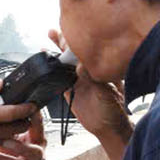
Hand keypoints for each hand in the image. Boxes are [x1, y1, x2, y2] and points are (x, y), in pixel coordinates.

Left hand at [0, 108, 44, 159]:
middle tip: (2, 138)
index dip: (32, 117)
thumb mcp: (17, 135)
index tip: (22, 110)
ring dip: (1, 156)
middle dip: (17, 145)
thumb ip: (12, 122)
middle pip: (33, 151)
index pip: (39, 126)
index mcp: (39, 140)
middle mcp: (38, 156)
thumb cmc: (13, 151)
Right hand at [48, 28, 132, 142]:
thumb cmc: (113, 110)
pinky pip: (59, 78)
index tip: (69, 33)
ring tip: (48, 40)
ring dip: (56, 52)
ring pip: (64, 63)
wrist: (107, 127)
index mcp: (97, 70)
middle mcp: (87, 73)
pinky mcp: (70, 91)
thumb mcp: (106, 93)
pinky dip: (52, 71)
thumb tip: (81, 66)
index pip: (85, 52)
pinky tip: (46, 63)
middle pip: (73, 54)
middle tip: (53, 32)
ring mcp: (78, 81)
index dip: (76, 42)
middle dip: (63, 41)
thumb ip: (94, 79)